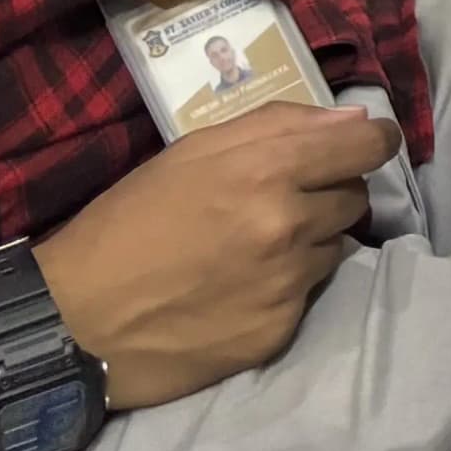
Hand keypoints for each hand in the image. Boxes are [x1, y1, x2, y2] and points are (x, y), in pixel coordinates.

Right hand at [33, 104, 398, 410]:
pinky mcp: (277, 332)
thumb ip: (278, 125)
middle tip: (280, 202)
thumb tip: (354, 119)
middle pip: (354, 197)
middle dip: (327, 193)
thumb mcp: (192, 151)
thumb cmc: (129, 222)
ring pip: (333, 248)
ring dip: (308, 243)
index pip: (367, 145)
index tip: (366, 145)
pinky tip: (238, 290)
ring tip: (251, 249)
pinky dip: (284, 289)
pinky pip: (305, 296)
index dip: (373, 142)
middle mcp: (288, 225)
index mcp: (268, 168)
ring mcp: (286, 283)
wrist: (77, 321)